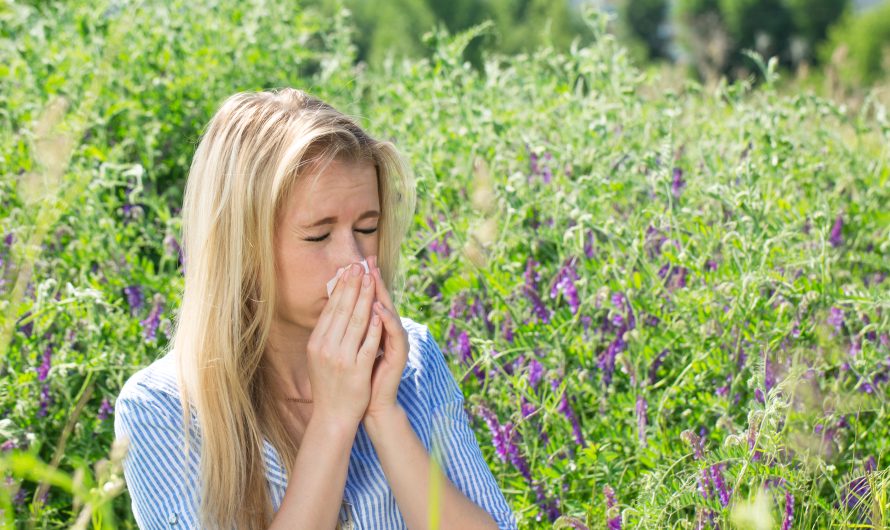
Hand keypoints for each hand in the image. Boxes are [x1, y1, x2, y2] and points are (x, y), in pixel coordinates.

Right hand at [307, 262, 382, 430]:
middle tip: (361, 265)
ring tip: (372, 280)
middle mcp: (325, 348)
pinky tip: (380, 311)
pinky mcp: (356, 370)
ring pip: (356, 322)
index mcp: (316, 343)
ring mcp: (341, 359)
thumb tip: (334, 305)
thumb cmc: (329, 384)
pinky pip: (368, 344)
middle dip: (354, 286)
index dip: (342, 287)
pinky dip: (374, 327)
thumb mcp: (321, 356)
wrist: (333, 416)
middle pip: (343, 310)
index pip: (331, 309)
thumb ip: (327, 333)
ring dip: (365, 298)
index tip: (350, 270)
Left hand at [363, 255, 409, 422]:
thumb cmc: (360, 377)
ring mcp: (396, 343)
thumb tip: (338, 306)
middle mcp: (389, 332)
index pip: (370, 300)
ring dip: (382, 295)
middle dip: (375, 280)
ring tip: (373, 278)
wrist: (372, 406)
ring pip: (389, 313)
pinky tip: (380, 309)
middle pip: (382, 301)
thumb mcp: (351, 348)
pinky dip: (387, 321)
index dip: (363, 282)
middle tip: (369, 260)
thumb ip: (351, 328)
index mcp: (376, 330)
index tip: (356, 262)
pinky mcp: (400, 355)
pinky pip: (394, 334)